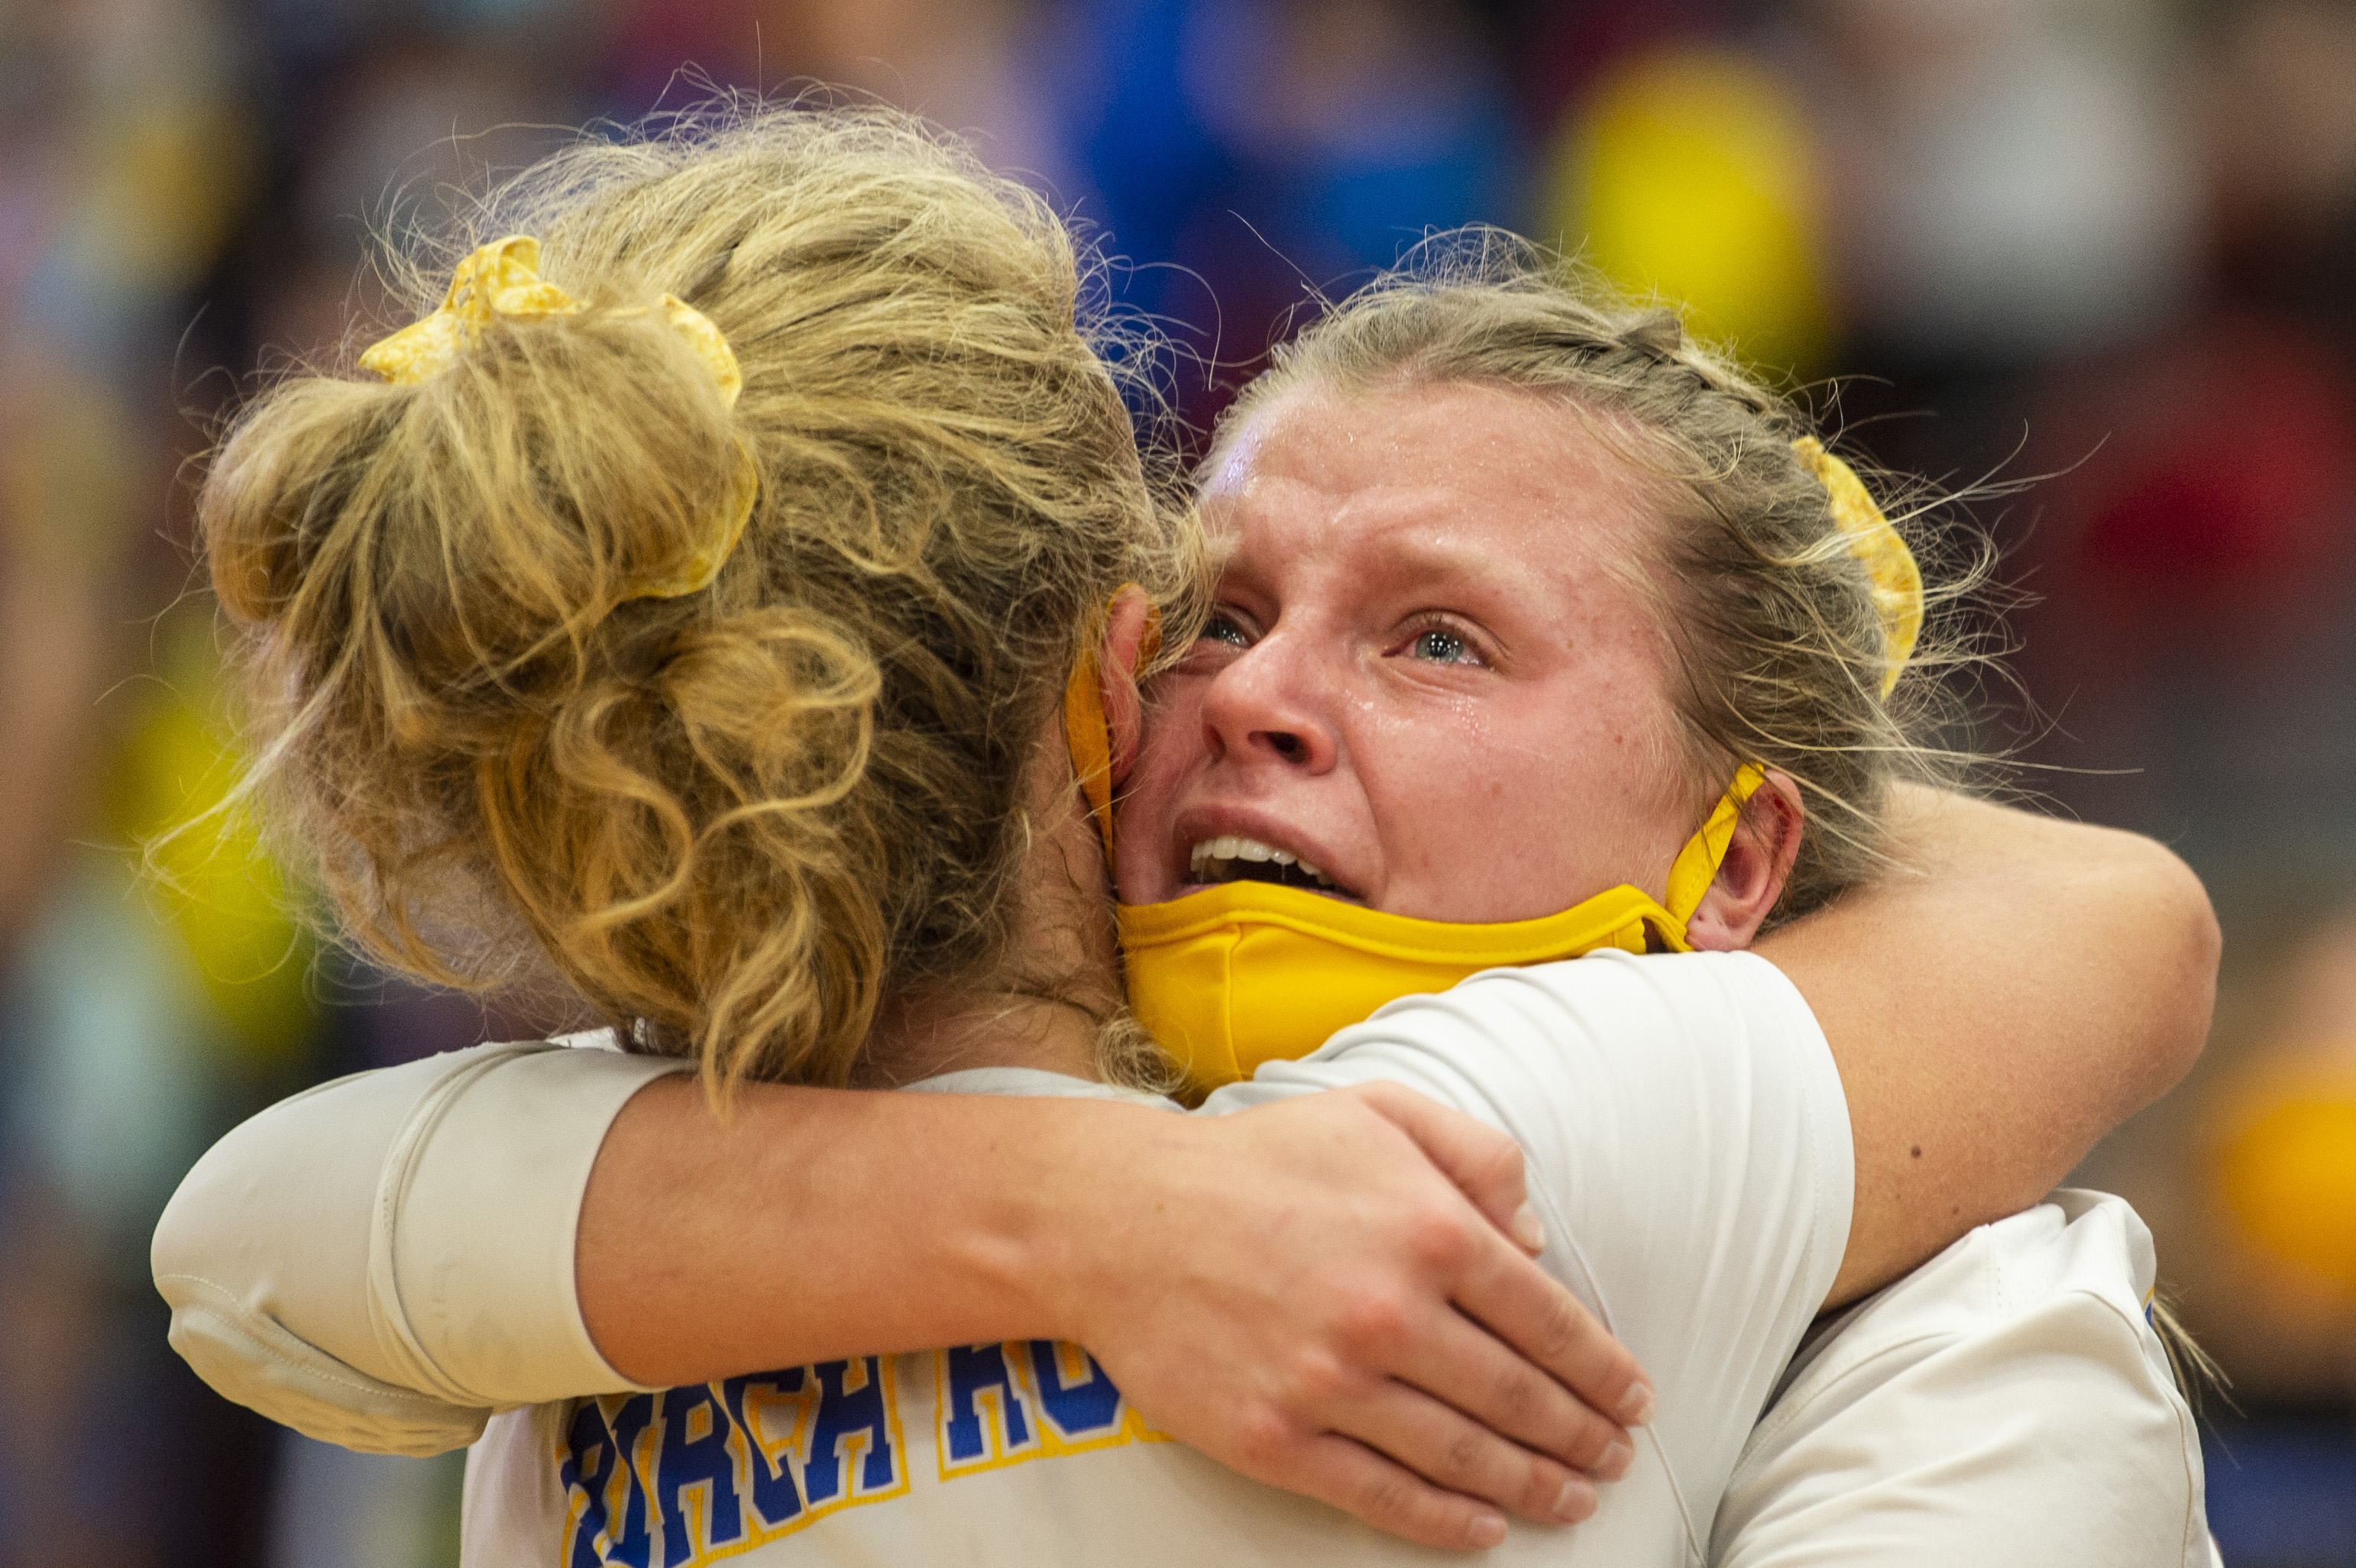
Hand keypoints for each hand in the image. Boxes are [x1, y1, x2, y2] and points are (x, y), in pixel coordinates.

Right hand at [1050, 1081, 1650, 1550]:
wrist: (1118, 1220)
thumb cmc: (1253, 1161)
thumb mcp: (1375, 1114)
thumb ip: (1474, 1154)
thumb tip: (1535, 1237)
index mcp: (1427, 1228)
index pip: (1549, 1320)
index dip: (1603, 1369)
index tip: (1632, 1396)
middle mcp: (1390, 1312)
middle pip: (1519, 1398)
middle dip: (1581, 1435)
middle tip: (1613, 1455)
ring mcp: (1331, 1384)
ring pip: (1464, 1457)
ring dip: (1533, 1486)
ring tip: (1573, 1498)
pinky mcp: (1277, 1439)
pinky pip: (1384, 1496)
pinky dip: (1448, 1523)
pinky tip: (1486, 1528)